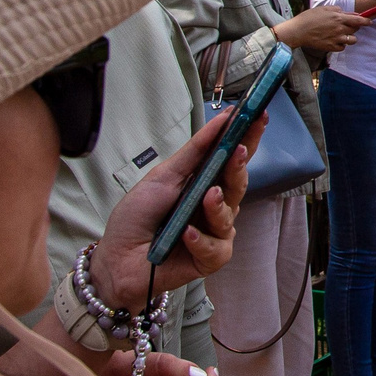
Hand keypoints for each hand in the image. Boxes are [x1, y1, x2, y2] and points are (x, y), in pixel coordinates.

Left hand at [89, 106, 258, 306]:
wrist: (117, 258)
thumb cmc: (137, 218)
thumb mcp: (163, 177)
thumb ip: (194, 151)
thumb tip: (220, 121)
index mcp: (204, 182)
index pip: (232, 157)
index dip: (248, 137)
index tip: (259, 116)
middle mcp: (214, 206)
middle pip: (238, 183)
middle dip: (239, 167)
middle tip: (236, 152)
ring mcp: (215, 232)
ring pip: (229, 216)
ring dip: (217, 207)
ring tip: (205, 198)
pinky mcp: (211, 258)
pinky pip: (218, 247)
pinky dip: (201, 241)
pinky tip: (187, 235)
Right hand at [276, 4, 367, 53]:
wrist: (298, 31)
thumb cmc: (309, 18)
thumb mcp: (324, 9)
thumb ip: (337, 10)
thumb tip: (347, 12)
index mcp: (338, 18)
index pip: (358, 20)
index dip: (366, 21)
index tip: (369, 21)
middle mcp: (339, 29)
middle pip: (355, 30)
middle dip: (355, 27)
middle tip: (348, 25)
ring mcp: (336, 39)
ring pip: (352, 40)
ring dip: (350, 37)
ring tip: (341, 34)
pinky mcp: (331, 47)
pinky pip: (343, 47)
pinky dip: (341, 44)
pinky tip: (335, 40)